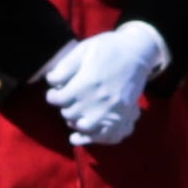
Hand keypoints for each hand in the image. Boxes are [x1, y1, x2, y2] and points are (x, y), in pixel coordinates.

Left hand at [42, 21, 170, 146]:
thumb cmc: (108, 49)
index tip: (54, 94)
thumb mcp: (83, 50)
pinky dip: (94, 138)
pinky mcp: (124, 117)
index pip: (58, 100)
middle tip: (67, 100)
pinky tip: (83, 135)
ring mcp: (113, 112)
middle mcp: (99, 101)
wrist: (137, 53)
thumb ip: (64, 67)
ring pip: (84, 128)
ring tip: (74, 117)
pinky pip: (107, 136)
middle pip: (69, 115)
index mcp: (86, 84)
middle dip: (64, 107)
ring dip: (76, 122)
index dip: (53, 96)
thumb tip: (51, 82)